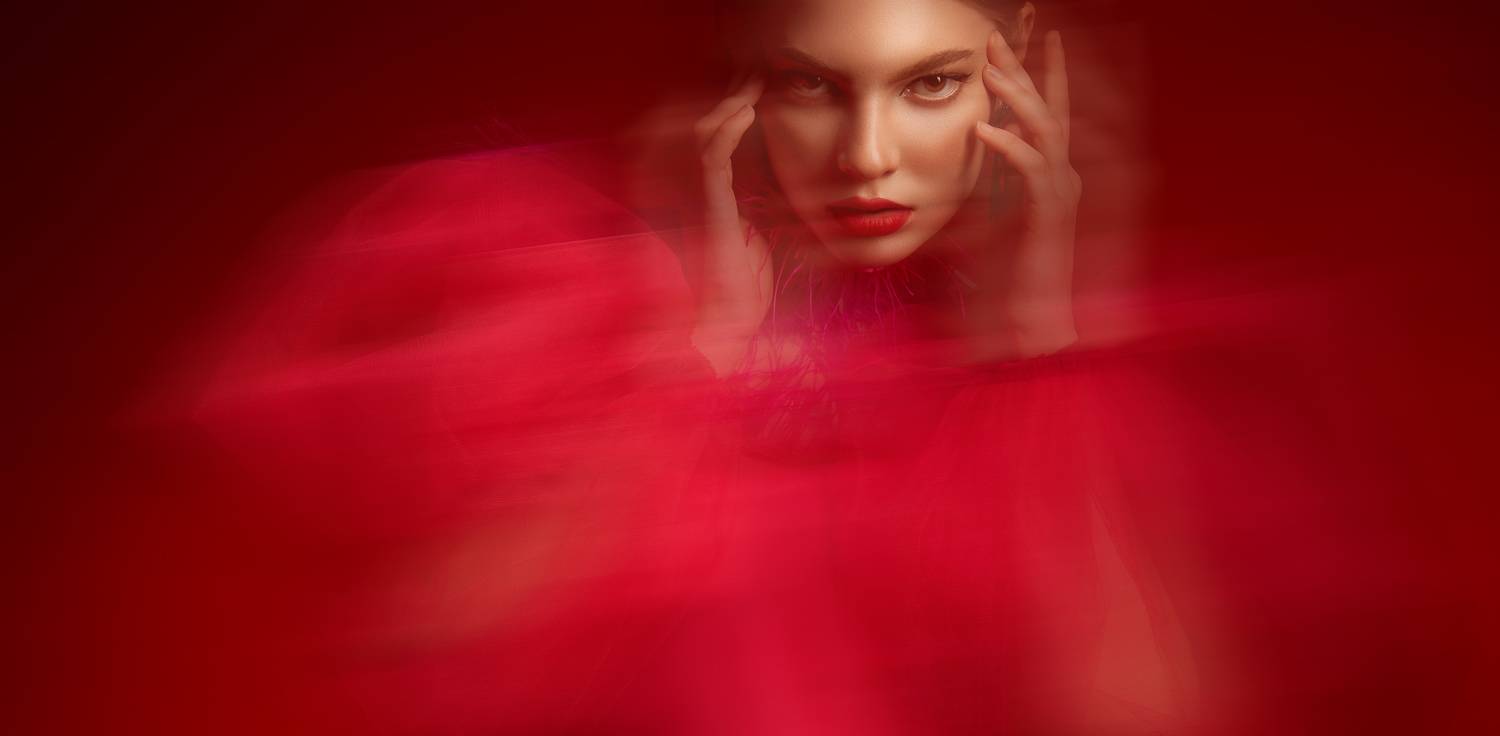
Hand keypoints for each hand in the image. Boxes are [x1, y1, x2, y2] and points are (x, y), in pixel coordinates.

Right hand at [690, 75, 772, 376]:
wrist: (729, 328)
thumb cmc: (747, 290)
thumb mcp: (760, 236)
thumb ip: (764, 204)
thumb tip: (794, 178)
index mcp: (706, 199)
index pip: (710, 141)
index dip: (729, 113)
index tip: (756, 90)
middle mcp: (693, 195)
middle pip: (702, 129)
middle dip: (726, 99)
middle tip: (753, 76)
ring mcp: (697, 201)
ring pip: (704, 133)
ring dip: (729, 106)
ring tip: (753, 85)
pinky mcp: (707, 210)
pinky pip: (712, 156)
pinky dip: (728, 129)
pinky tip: (747, 111)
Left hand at [974, 30, 1080, 357]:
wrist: (1030, 322)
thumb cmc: (1007, 277)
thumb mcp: (986, 217)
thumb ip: (982, 184)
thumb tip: (961, 158)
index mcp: (1047, 175)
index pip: (1041, 114)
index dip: (1030, 76)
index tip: (1010, 43)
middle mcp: (1061, 177)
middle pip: (1044, 109)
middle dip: (1021, 71)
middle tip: (996, 39)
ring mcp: (1061, 194)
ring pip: (1045, 130)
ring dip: (1017, 99)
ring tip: (991, 72)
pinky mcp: (1051, 215)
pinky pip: (1032, 170)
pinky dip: (1007, 147)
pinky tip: (982, 130)